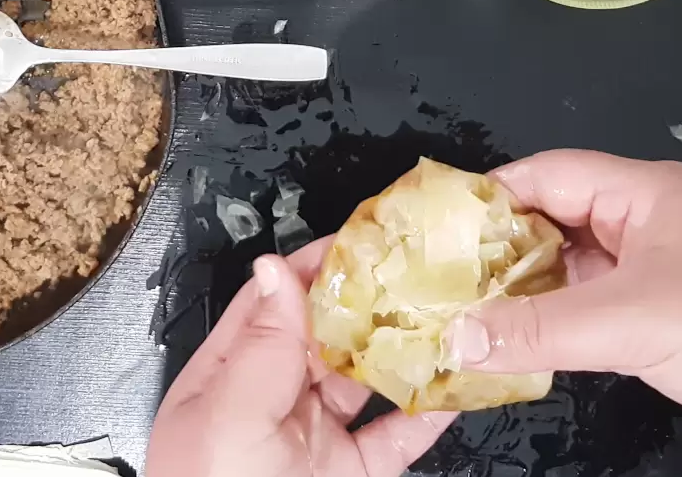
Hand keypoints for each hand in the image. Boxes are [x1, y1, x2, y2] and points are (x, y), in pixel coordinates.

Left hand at [146, 242, 455, 476]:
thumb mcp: (232, 419)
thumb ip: (262, 345)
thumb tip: (274, 267)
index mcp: (226, 381)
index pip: (273, 303)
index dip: (317, 267)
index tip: (367, 237)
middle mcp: (268, 406)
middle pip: (324, 337)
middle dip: (371, 303)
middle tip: (424, 269)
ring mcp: (310, 445)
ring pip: (364, 384)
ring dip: (404, 352)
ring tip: (448, 317)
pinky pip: (392, 441)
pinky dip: (425, 416)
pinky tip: (455, 390)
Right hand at [450, 150, 681, 476]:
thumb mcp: (634, 323)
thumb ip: (538, 329)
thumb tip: (457, 337)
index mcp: (653, 192)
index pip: (551, 173)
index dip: (490, 195)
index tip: (434, 228)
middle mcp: (662, 221)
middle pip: (563, 219)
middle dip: (503, 250)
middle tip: (442, 283)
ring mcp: (677, 270)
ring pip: (585, 269)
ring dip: (535, 293)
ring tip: (472, 318)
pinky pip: (610, 309)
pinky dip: (569, 324)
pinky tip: (530, 348)